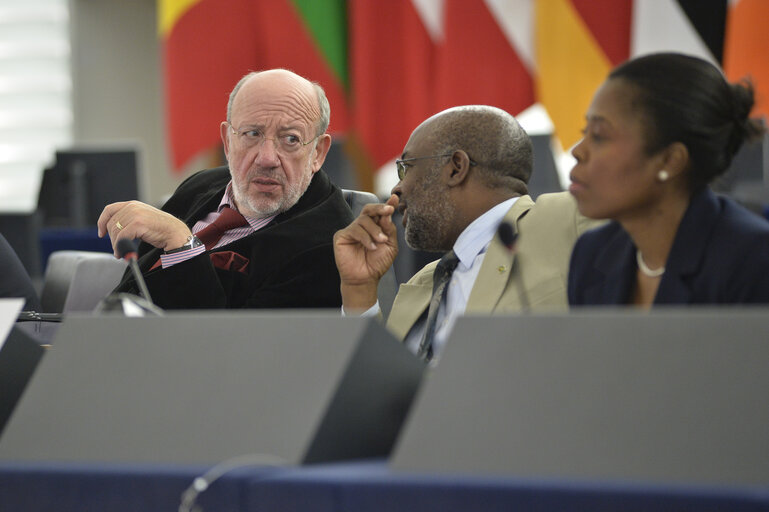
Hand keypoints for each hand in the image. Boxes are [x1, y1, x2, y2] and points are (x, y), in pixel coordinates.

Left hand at [97, 201, 191, 256]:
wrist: (175, 232)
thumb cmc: (161, 229)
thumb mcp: (143, 220)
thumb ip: (129, 221)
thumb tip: (115, 233)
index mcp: (133, 205)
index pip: (110, 210)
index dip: (102, 222)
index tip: (102, 233)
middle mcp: (133, 207)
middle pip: (112, 223)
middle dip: (112, 239)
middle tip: (117, 249)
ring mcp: (135, 214)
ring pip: (115, 231)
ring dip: (116, 245)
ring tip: (120, 253)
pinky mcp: (138, 223)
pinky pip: (122, 237)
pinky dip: (120, 247)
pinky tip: (124, 253)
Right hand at [333, 194, 398, 310]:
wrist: (366, 279)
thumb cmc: (377, 263)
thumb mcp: (390, 245)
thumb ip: (389, 229)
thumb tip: (388, 213)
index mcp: (374, 226)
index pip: (379, 212)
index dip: (387, 204)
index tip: (395, 198)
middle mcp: (362, 226)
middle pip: (369, 209)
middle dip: (380, 208)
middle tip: (389, 210)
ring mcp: (351, 230)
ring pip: (363, 220)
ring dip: (374, 230)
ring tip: (380, 242)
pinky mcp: (341, 236)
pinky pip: (354, 230)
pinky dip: (365, 238)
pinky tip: (371, 247)